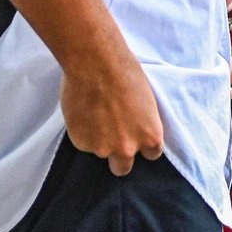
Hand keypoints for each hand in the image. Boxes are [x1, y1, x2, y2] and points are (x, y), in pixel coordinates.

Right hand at [61, 51, 164, 175]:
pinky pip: (82, 140)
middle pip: (123, 168)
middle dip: (118, 157)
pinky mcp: (80, 142)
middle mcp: (127, 148)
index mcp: (150, 136)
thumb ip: (140, 123)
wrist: (96, 62)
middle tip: (111, 137)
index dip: (142, 145)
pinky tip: (83, 109)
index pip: (151, 155)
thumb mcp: (145, 101)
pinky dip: (82, 130)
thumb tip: (132, 129)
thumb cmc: (126, 73)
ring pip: (99, 152)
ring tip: (95, 112)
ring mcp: (101, 148)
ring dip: (97, 139)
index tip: (135, 137)